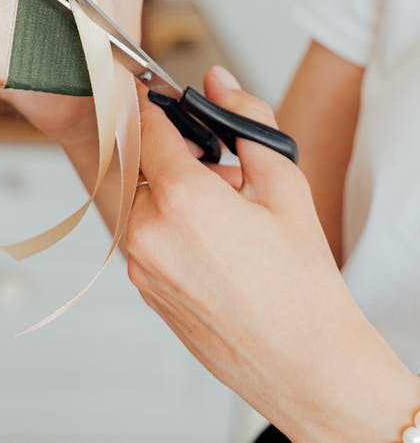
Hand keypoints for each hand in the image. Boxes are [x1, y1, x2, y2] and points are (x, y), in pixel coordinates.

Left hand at [126, 66, 419, 442]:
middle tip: (222, 172)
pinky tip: (215, 244)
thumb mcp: (284, 184)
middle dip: (175, 156)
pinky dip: (171, 226)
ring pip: (143, 200)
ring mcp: (141, 266)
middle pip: (142, 162)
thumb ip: (244, 121)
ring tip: (225, 215)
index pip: (147, 125)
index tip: (166, 97)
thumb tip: (219, 82)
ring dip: (173, 193)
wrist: (305, 364)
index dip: (159, 106)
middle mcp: (148, 232)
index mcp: (181, 199)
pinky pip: (146, 236)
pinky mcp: (144, 290)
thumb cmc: (301, 283)